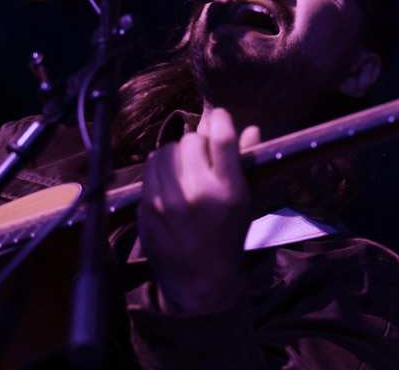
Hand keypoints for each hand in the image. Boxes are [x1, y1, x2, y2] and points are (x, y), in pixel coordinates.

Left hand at [138, 108, 260, 313]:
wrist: (199, 280)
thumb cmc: (227, 238)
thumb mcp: (245, 203)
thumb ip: (246, 164)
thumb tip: (250, 129)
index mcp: (229, 191)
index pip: (222, 138)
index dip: (221, 120)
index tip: (220, 118)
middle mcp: (198, 193)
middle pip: (192, 141)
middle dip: (198, 144)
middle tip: (202, 156)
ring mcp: (169, 201)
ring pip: (166, 150)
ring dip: (176, 153)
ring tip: (184, 167)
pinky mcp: (147, 207)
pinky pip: (149, 168)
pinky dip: (159, 167)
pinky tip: (168, 178)